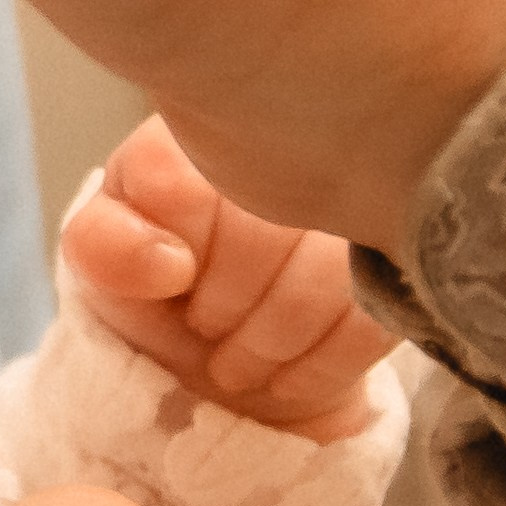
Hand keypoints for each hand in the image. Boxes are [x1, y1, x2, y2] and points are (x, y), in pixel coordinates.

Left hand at [60, 115, 396, 439]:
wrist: (234, 351)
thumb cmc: (165, 294)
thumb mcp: (107, 269)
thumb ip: (103, 245)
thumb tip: (169, 261)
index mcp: (199, 132)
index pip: (172, 179)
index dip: (168, 257)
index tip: (174, 283)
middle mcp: (287, 147)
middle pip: (261, 236)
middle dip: (224, 310)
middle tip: (209, 332)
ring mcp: (356, 199)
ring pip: (323, 277)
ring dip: (270, 342)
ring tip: (241, 359)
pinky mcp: (401, 260)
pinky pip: (370, 318)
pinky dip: (318, 364)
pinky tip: (288, 372)